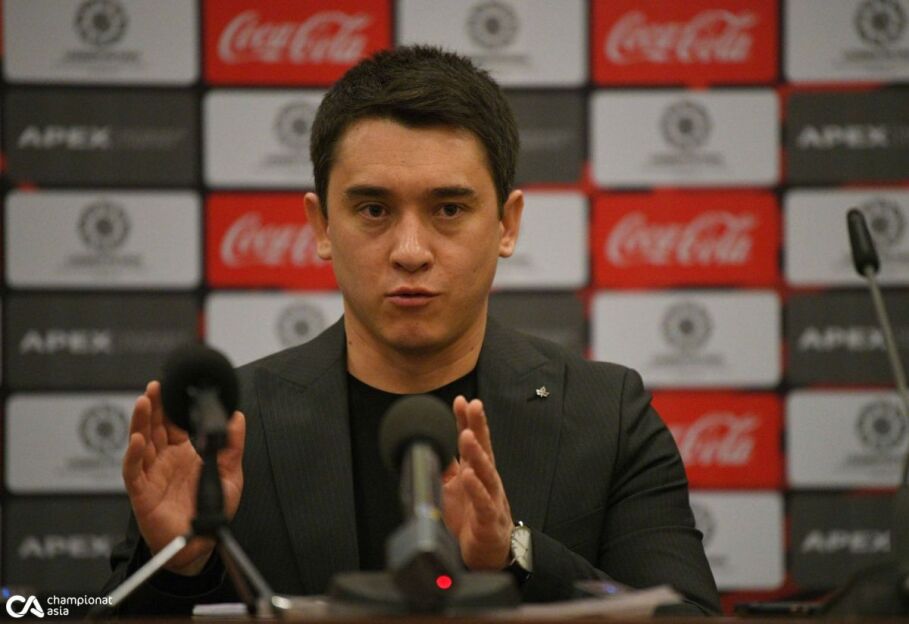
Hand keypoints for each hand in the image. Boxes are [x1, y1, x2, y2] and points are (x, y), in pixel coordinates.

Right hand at [122, 380, 245, 575]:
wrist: (200, 544)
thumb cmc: (211, 510)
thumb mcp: (230, 474)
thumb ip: (233, 446)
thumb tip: (237, 417)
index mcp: (185, 453)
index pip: (175, 423)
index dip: (172, 406)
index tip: (173, 386)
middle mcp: (166, 460)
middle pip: (156, 427)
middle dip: (154, 406)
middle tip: (155, 387)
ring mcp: (152, 474)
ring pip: (142, 443)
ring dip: (141, 422)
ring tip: (144, 402)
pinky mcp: (142, 492)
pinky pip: (134, 471)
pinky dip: (134, 455)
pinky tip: (138, 440)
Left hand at [441, 396, 512, 569]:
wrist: (487, 554)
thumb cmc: (471, 519)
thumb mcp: (454, 489)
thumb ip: (446, 467)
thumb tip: (432, 444)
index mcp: (476, 472)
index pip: (473, 441)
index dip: (467, 421)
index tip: (461, 400)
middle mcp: (486, 481)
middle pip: (484, 449)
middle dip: (478, 426)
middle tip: (473, 405)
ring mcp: (490, 499)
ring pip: (486, 473)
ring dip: (477, 454)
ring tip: (467, 436)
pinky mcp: (488, 520)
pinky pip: (483, 503)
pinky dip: (476, 489)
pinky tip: (469, 477)